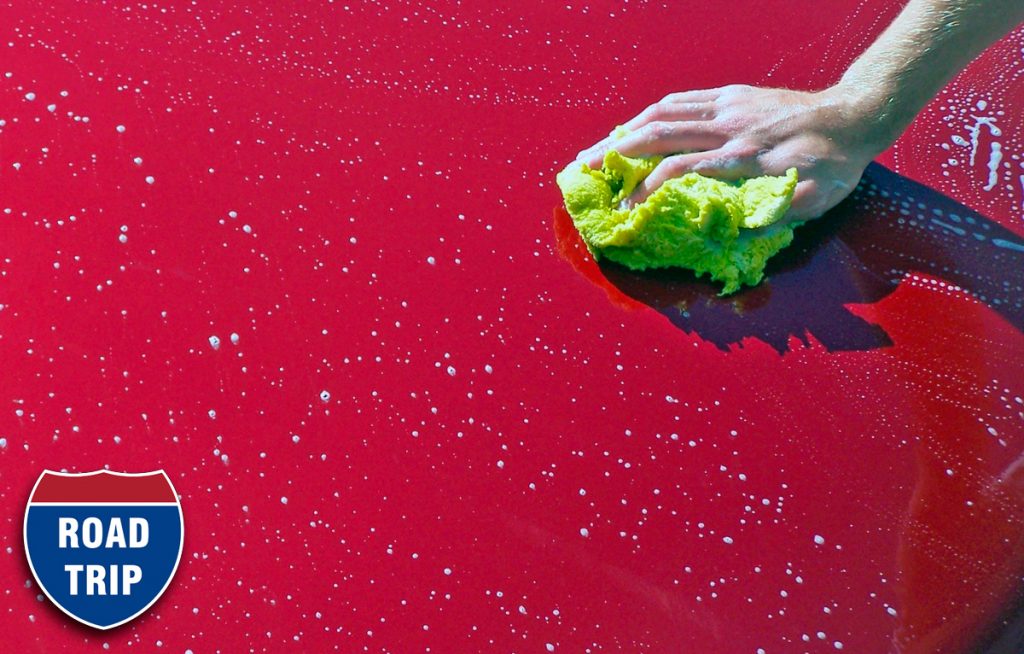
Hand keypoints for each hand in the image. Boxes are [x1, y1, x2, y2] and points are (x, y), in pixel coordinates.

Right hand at [575, 84, 885, 221]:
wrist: (852, 116)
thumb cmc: (832, 167)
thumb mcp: (811, 202)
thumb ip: (771, 218)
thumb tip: (730, 235)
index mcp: (745, 158)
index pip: (682, 169)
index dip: (648, 188)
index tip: (627, 209)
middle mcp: (730, 129)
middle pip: (662, 135)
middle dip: (619, 153)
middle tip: (586, 170)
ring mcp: (728, 108)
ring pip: (666, 113)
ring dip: (626, 130)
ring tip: (598, 147)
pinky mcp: (731, 96)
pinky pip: (683, 100)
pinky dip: (653, 113)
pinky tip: (634, 125)